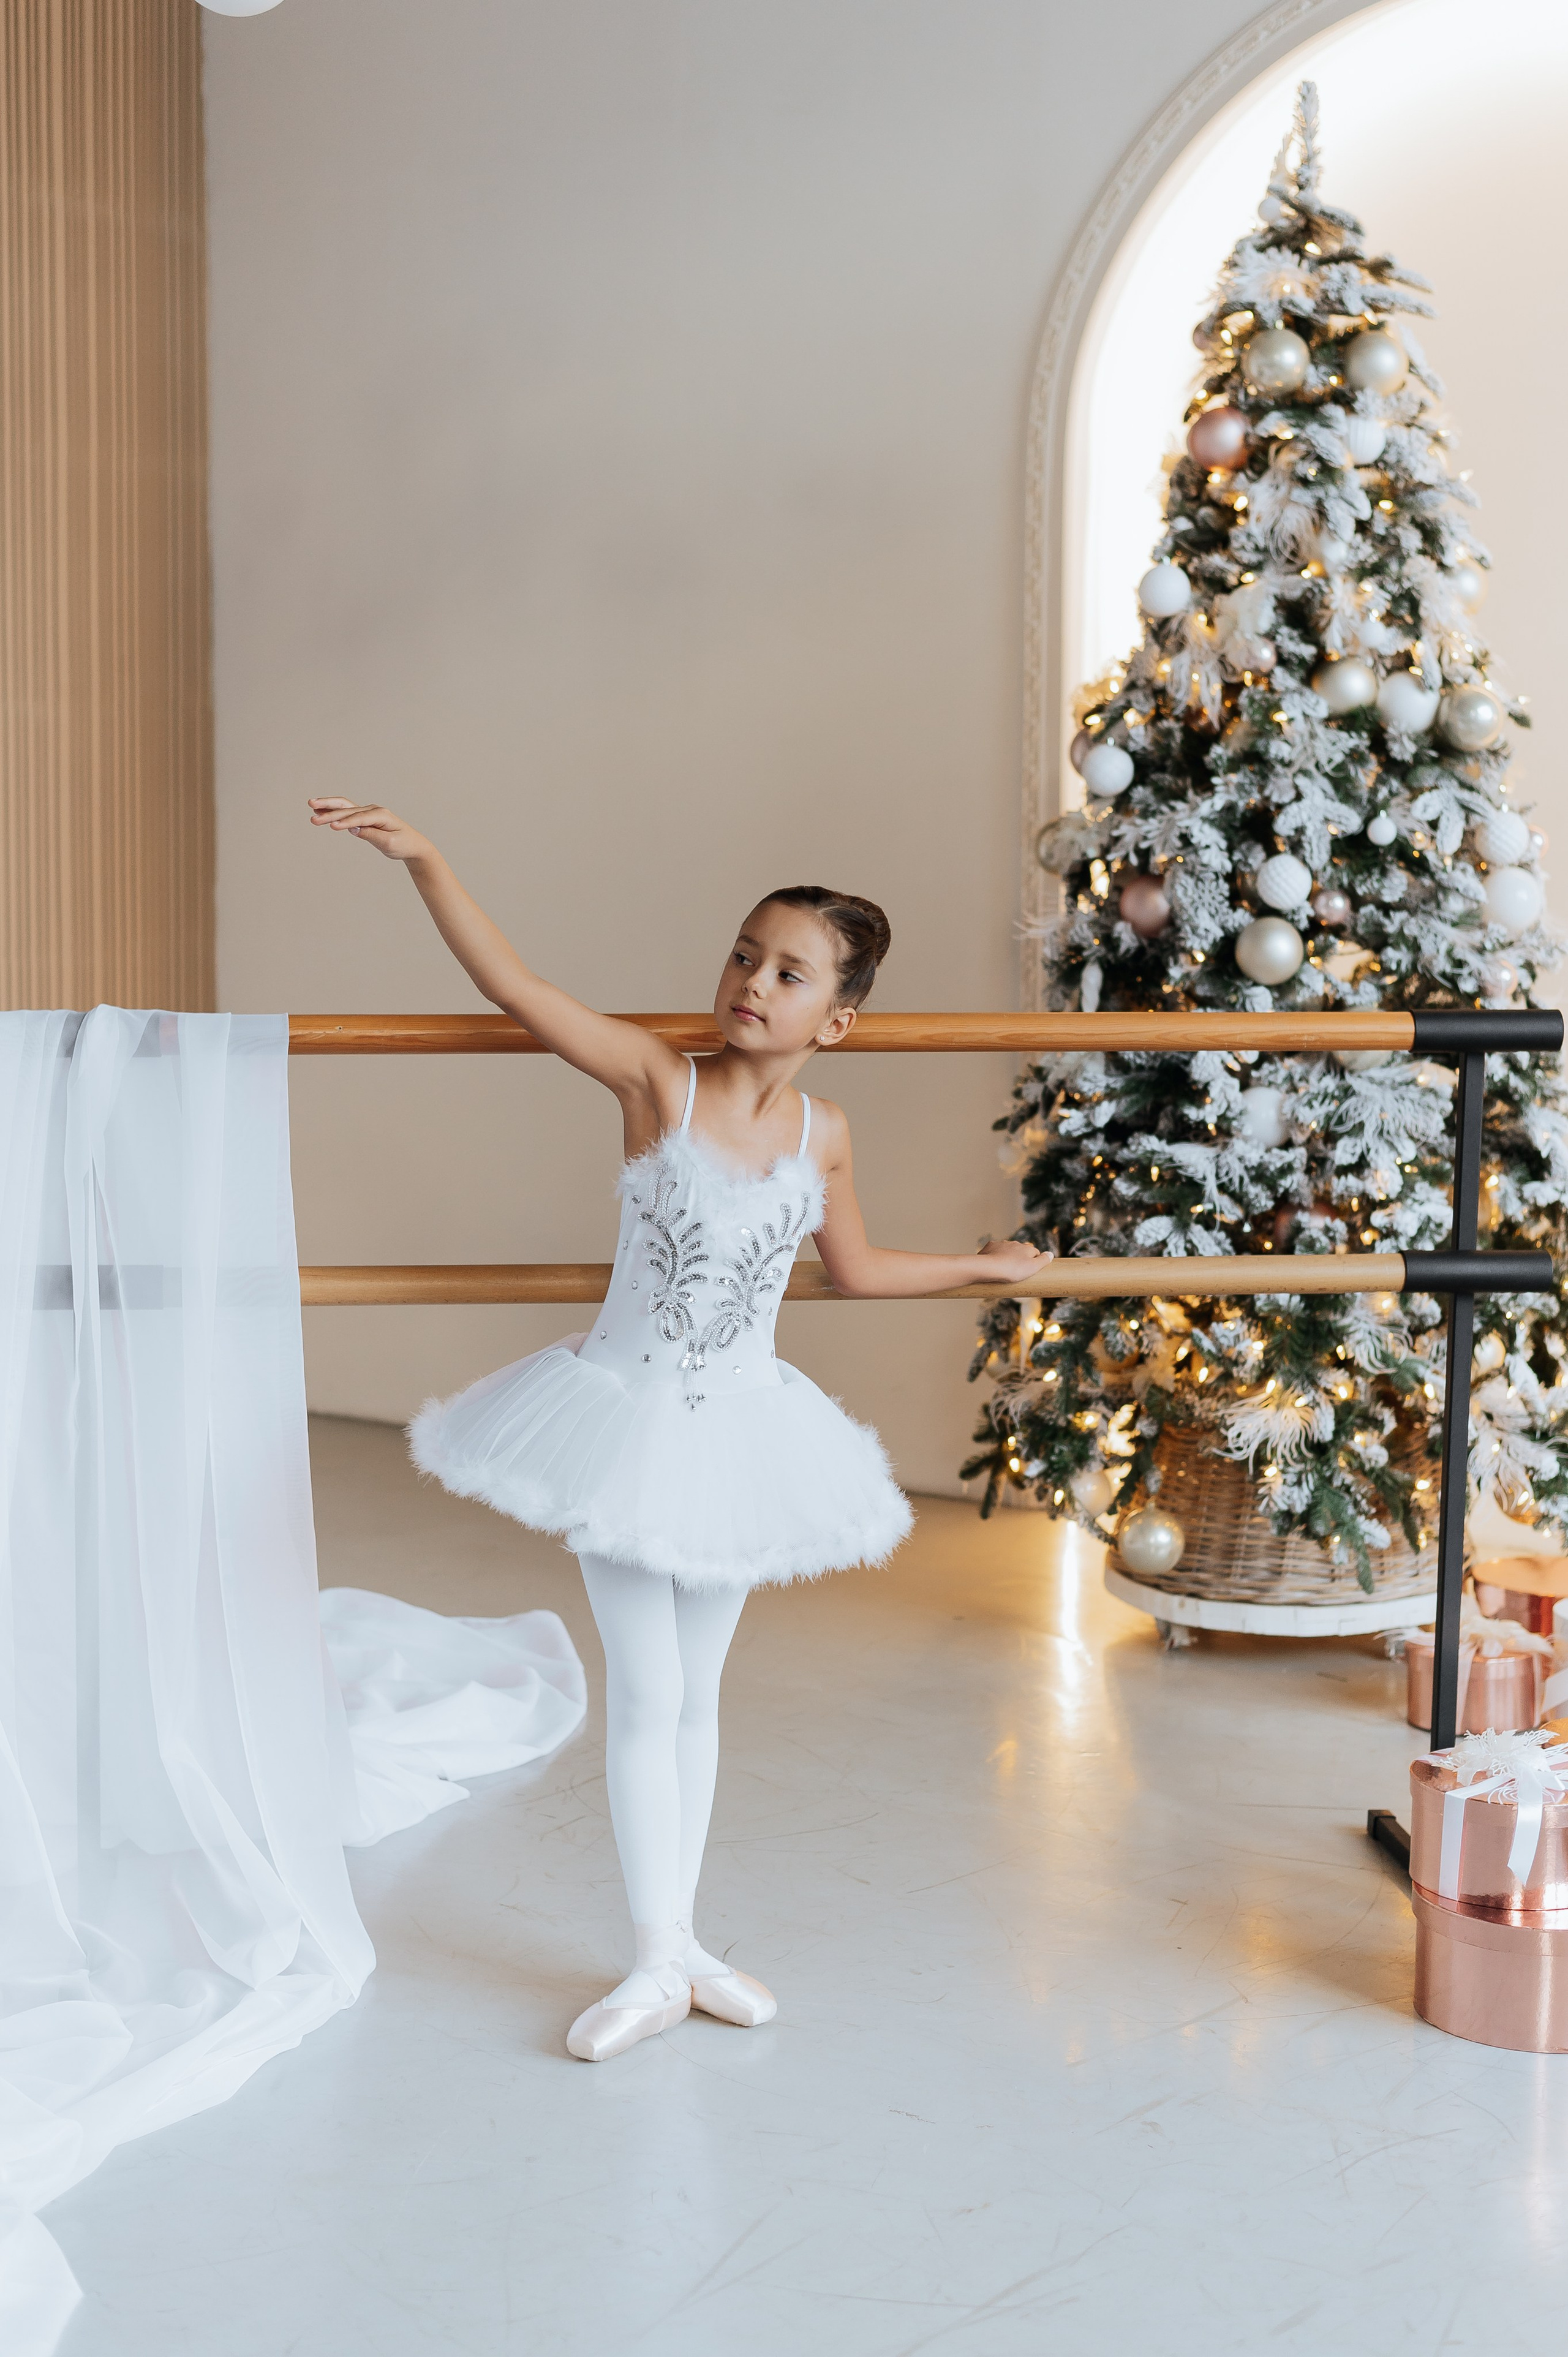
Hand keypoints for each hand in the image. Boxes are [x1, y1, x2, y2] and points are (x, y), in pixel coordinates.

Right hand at [307, 798, 432, 862]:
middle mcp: (373, 810)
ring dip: (328, 807)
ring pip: (344, 807)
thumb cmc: (403, 844)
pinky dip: (333, 810)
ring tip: (311, 806)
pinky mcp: (364, 818)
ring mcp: (367, 813)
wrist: (412, 845)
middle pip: (348, 809)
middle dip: (330, 812)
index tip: (332, 827)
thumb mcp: (390, 843)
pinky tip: (319, 809)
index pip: (360, 818)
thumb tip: (353, 829)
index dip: (346, 822)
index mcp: (381, 815)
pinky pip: (346, 812)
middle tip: (313, 817)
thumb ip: (371, 835)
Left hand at [977, 1236, 1054, 1283]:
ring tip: (1005, 1270)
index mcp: (1027, 1248)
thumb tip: (1050, 1254)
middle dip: (1020, 1259)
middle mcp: (1015, 1243)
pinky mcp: (990, 1246)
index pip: (1035, 1252)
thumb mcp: (1033, 1268)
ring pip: (1008, 1250)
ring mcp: (1002, 1244)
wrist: (990, 1267)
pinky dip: (995, 1256)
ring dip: (1008, 1257)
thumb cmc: (1013, 1270)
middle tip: (1017, 1272)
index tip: (1031, 1270)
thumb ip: (1043, 1261)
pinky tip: (994, 1264)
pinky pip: (995, 1250)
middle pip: (1021, 1251)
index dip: (1034, 1261)